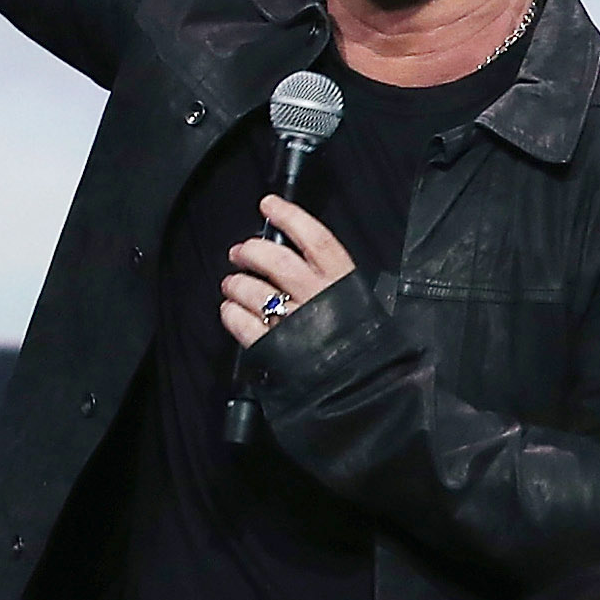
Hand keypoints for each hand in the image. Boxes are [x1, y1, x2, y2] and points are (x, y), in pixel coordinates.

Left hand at [218, 196, 357, 347]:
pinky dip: (231, 314)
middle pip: (274, 259)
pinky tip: (231, 312)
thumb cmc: (368, 351)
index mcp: (342, 282)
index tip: (269, 205)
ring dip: (236, 284)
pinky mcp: (274, 348)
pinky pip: (243, 324)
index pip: (313, 237)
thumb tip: (304, 260)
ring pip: (253, 290)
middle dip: (251, 251)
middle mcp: (317, 296)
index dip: (288, 216)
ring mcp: (294, 322)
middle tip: (239, 252)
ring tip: (231, 285)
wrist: (368, 395)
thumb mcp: (363, 308)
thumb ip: (335, 285)